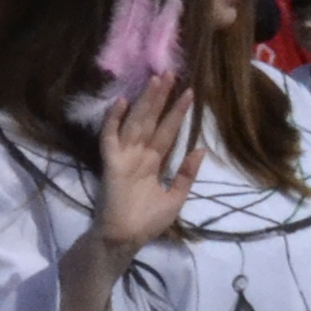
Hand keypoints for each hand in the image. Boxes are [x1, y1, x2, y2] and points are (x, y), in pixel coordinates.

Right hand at [92, 77, 208, 255]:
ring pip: (137, 123)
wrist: (125, 238)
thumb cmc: (148, 222)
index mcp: (153, 163)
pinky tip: (122, 101)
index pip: (167, 132)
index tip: (190, 93)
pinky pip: (110, 138)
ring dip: (146, 102)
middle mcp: (139, 155)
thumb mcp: (176, 197)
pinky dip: (113, 120)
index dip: (177, 113)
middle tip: (171, 73)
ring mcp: (124, 157)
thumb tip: (200, 149)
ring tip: (157, 79)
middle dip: (161, 98)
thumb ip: (186, 174)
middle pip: (152, 121)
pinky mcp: (112, 163)